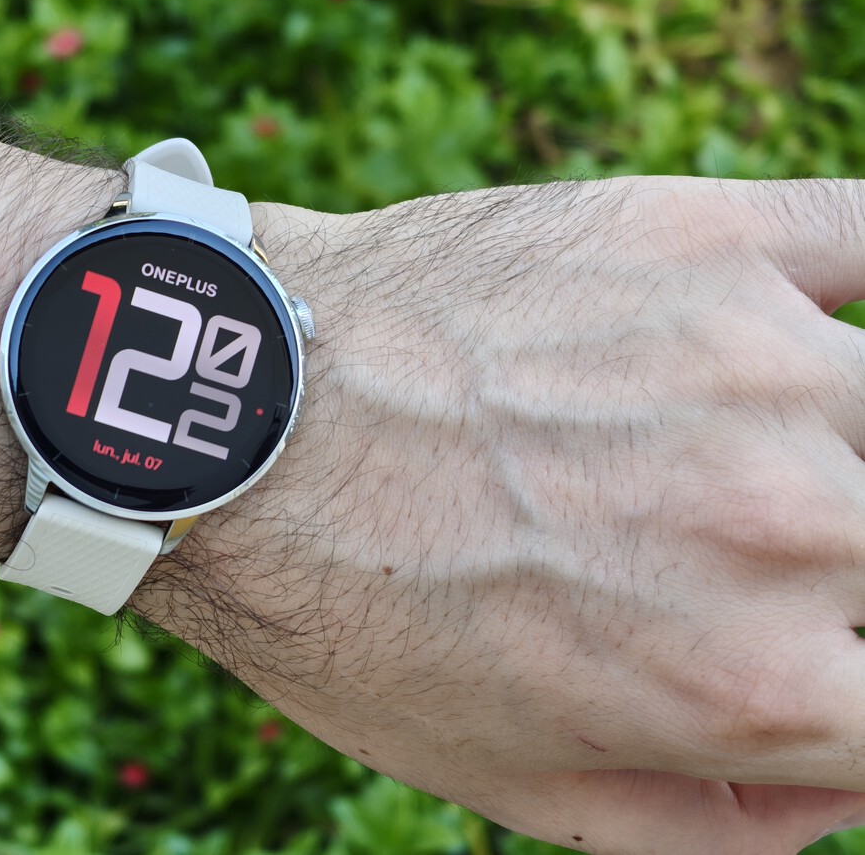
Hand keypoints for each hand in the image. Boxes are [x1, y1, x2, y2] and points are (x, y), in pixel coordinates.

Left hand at [136, 178, 864, 852]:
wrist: (232, 417)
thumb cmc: (345, 607)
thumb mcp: (507, 783)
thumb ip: (706, 826)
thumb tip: (830, 795)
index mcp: (748, 685)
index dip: (855, 694)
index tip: (809, 655)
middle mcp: (785, 524)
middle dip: (834, 577)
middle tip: (725, 551)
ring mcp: (755, 363)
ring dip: (840, 452)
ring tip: (726, 457)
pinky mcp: (702, 238)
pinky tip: (813, 322)